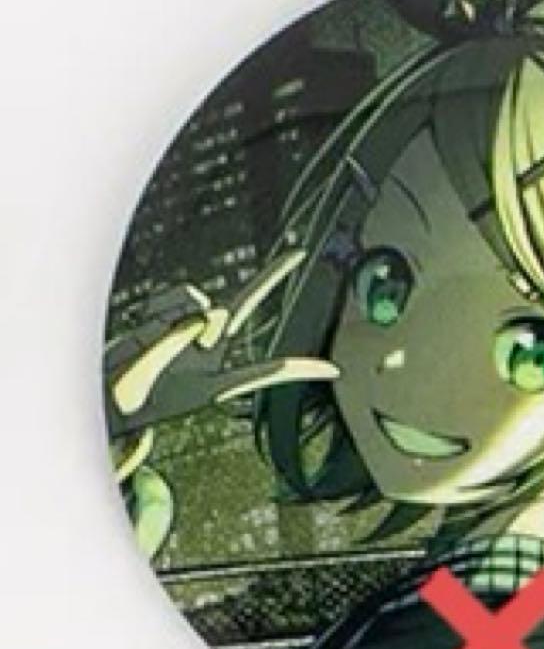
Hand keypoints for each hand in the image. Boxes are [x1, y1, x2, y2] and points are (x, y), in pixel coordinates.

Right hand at [105, 250, 338, 478]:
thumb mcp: (154, 373)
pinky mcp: (167, 316)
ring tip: (158, 343)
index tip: (335, 371)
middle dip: (270, 276)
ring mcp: (188, 330)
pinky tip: (147, 328)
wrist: (103, 396)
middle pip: (245, 305)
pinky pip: (175, 297)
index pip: (265, 372)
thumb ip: (181, 337)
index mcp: (214, 380)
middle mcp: (207, 349)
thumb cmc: (131, 397)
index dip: (299, 371)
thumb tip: (206, 306)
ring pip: (201, 304)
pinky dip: (162, 309)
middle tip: (297, 251)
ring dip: (182, 318)